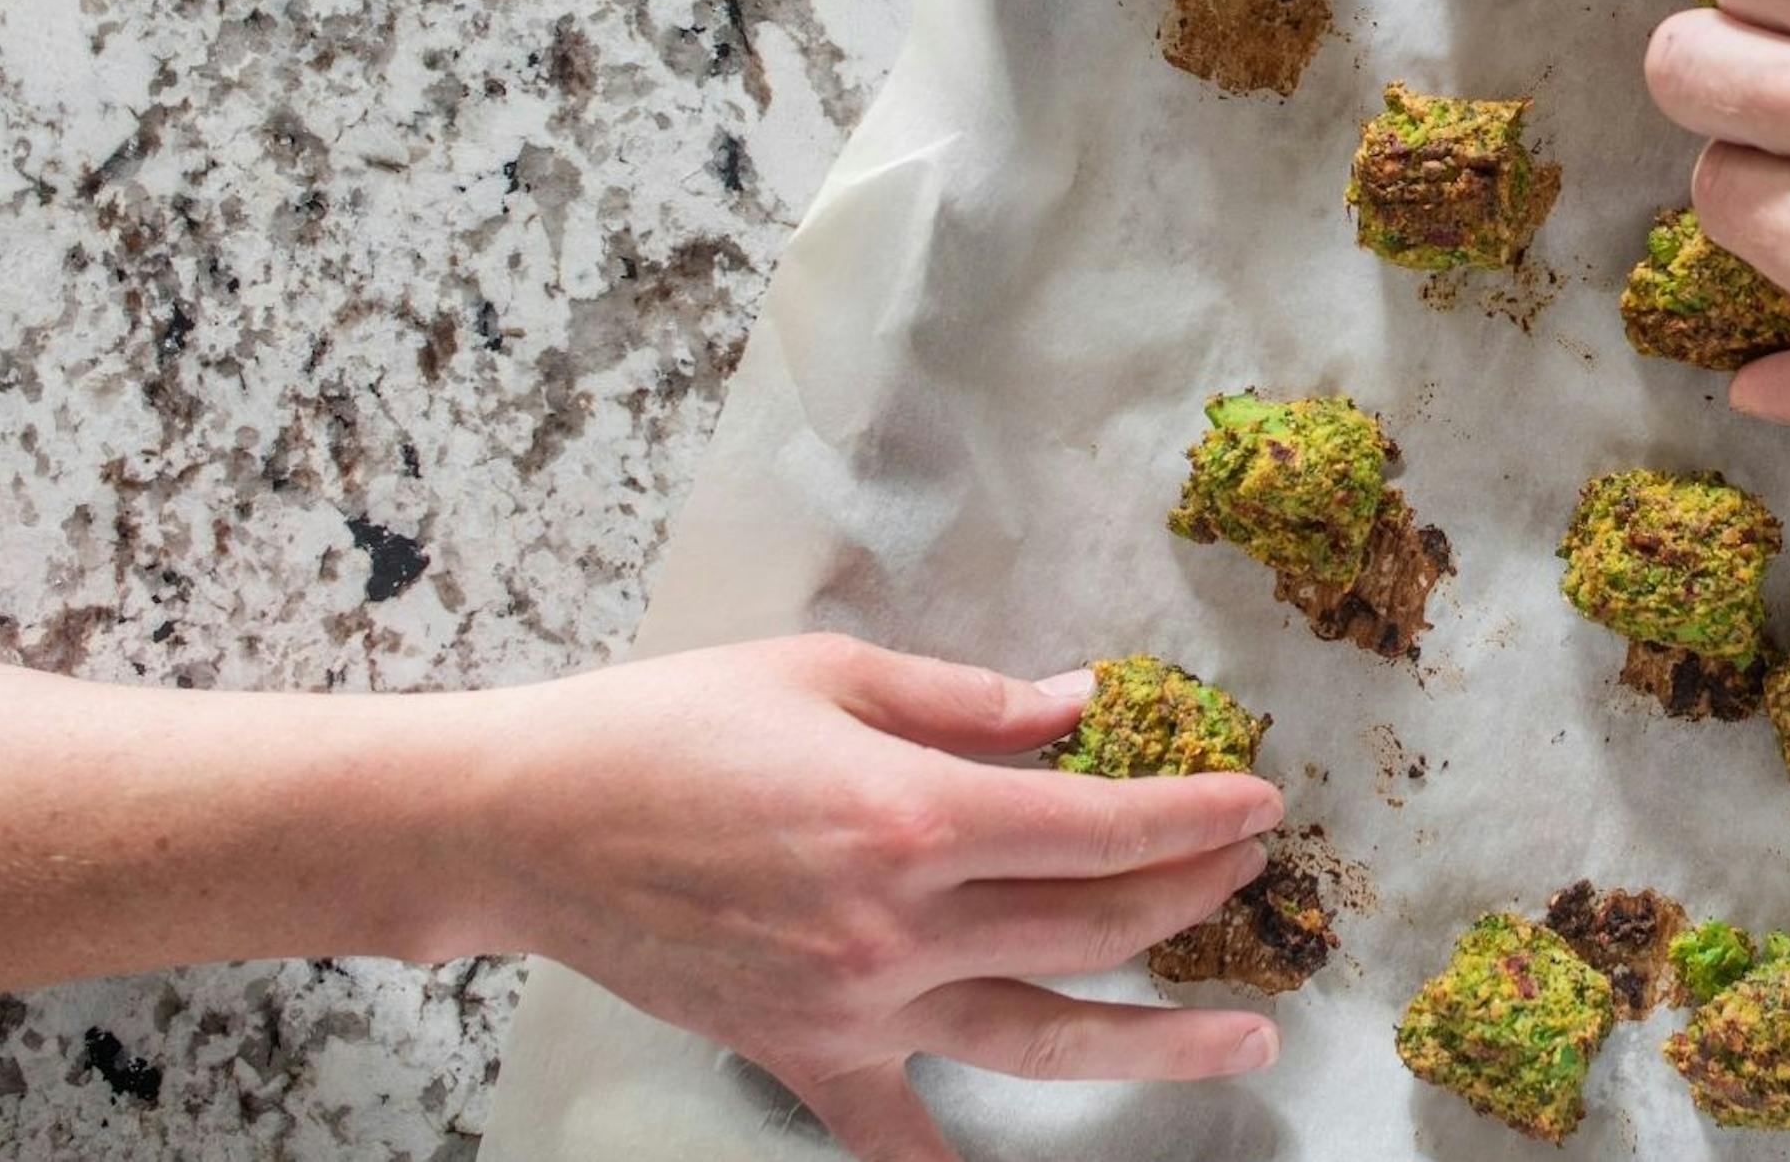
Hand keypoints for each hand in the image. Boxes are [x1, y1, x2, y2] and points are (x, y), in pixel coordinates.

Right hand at [474, 634, 1284, 1161]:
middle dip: (1190, 896)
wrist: (530, 822)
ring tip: (1242, 1035)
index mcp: (912, 815)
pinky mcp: (805, 1054)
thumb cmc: (672, 727)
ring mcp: (855, 1006)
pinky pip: (895, 1139)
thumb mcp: (832, 673)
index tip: (1259, 804)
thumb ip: (970, 701)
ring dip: (1154, 1040)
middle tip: (1251, 874)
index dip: (1194, 818)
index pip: (1099, 829)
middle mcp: (897, 924)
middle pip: (1091, 926)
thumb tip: (1080, 709)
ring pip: (1040, 1035)